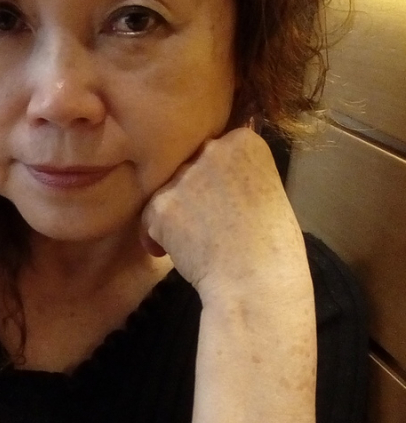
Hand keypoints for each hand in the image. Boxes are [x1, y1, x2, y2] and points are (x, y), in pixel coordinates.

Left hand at [141, 127, 306, 301]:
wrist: (255, 280)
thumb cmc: (274, 246)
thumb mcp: (269, 192)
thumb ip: (240, 175)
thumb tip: (216, 179)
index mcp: (245, 142)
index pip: (218, 149)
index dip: (217, 177)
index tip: (226, 201)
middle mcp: (212, 150)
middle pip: (189, 166)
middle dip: (193, 190)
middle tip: (209, 223)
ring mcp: (184, 177)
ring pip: (167, 191)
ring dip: (175, 213)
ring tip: (198, 242)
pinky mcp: (161, 206)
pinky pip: (150, 219)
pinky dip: (158, 238)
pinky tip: (180, 254)